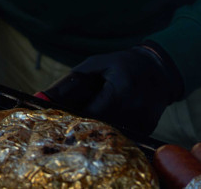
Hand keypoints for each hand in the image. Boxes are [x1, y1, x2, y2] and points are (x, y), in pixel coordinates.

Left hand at [41, 43, 183, 135]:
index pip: (92, 114)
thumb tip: (41, 97)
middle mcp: (135, 109)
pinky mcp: (147, 130)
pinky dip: (109, 132)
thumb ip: (70, 82)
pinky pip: (122, 136)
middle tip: (64, 128)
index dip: (73, 120)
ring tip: (82, 124)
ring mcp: (143, 122)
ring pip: (110, 135)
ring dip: (94, 131)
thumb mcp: (94, 65)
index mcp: (122, 89)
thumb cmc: (121, 64)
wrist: (159, 70)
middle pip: (100, 128)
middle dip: (80, 128)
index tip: (57, 121)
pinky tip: (102, 124)